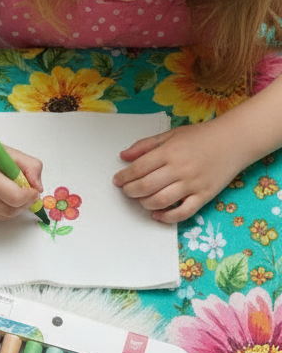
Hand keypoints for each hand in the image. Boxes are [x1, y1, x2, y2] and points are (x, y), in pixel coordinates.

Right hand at [0, 131, 43, 220]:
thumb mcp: (9, 152)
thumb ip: (30, 167)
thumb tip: (38, 188)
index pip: (15, 197)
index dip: (29, 196)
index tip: (33, 190)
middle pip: (10, 211)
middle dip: (24, 204)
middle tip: (28, 195)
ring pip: (4, 216)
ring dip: (15, 208)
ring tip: (14, 193)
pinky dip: (2, 209)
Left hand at [113, 122, 243, 222]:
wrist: (235, 140)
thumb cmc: (201, 137)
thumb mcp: (171, 134)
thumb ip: (145, 145)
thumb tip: (123, 156)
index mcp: (170, 152)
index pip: (138, 168)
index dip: (124, 177)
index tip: (117, 181)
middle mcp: (180, 169)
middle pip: (146, 187)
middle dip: (130, 191)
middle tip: (127, 191)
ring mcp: (193, 184)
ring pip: (160, 201)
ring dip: (144, 204)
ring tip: (141, 199)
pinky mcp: (204, 195)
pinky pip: (182, 213)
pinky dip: (166, 217)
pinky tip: (157, 214)